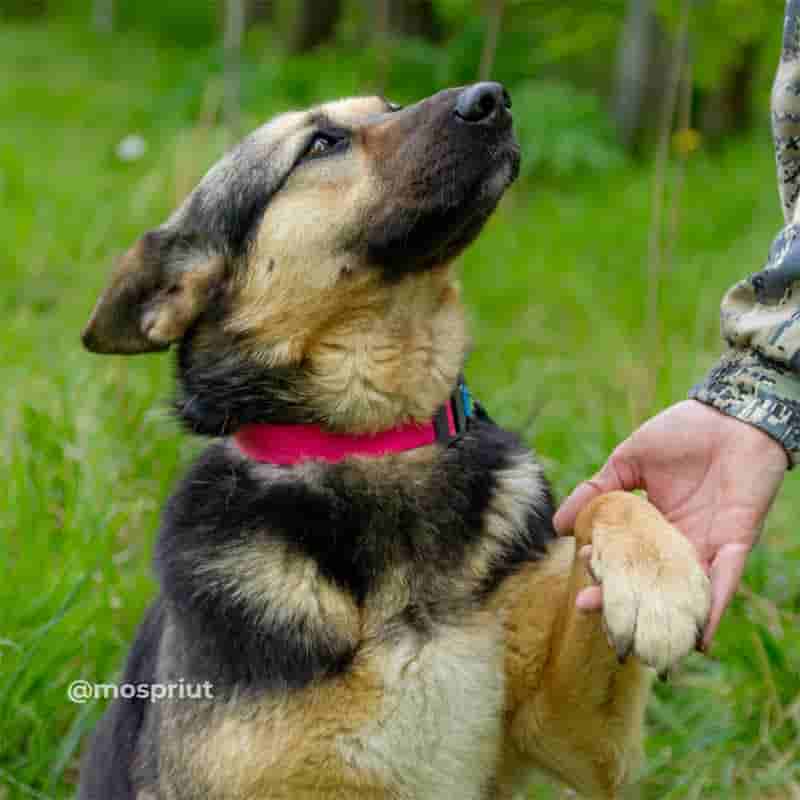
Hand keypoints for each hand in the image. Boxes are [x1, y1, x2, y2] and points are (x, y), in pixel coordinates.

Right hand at [554, 400, 787, 649]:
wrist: (731, 415)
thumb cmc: (681, 433)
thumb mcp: (627, 462)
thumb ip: (595, 491)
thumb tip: (557, 524)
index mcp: (653, 523)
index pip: (626, 558)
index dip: (605, 577)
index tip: (581, 586)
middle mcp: (679, 541)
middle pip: (652, 583)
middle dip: (629, 607)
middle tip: (603, 624)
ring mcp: (707, 545)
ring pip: (684, 591)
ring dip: (665, 619)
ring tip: (644, 646)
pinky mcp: (735, 542)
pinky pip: (724, 582)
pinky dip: (713, 610)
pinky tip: (700, 639)